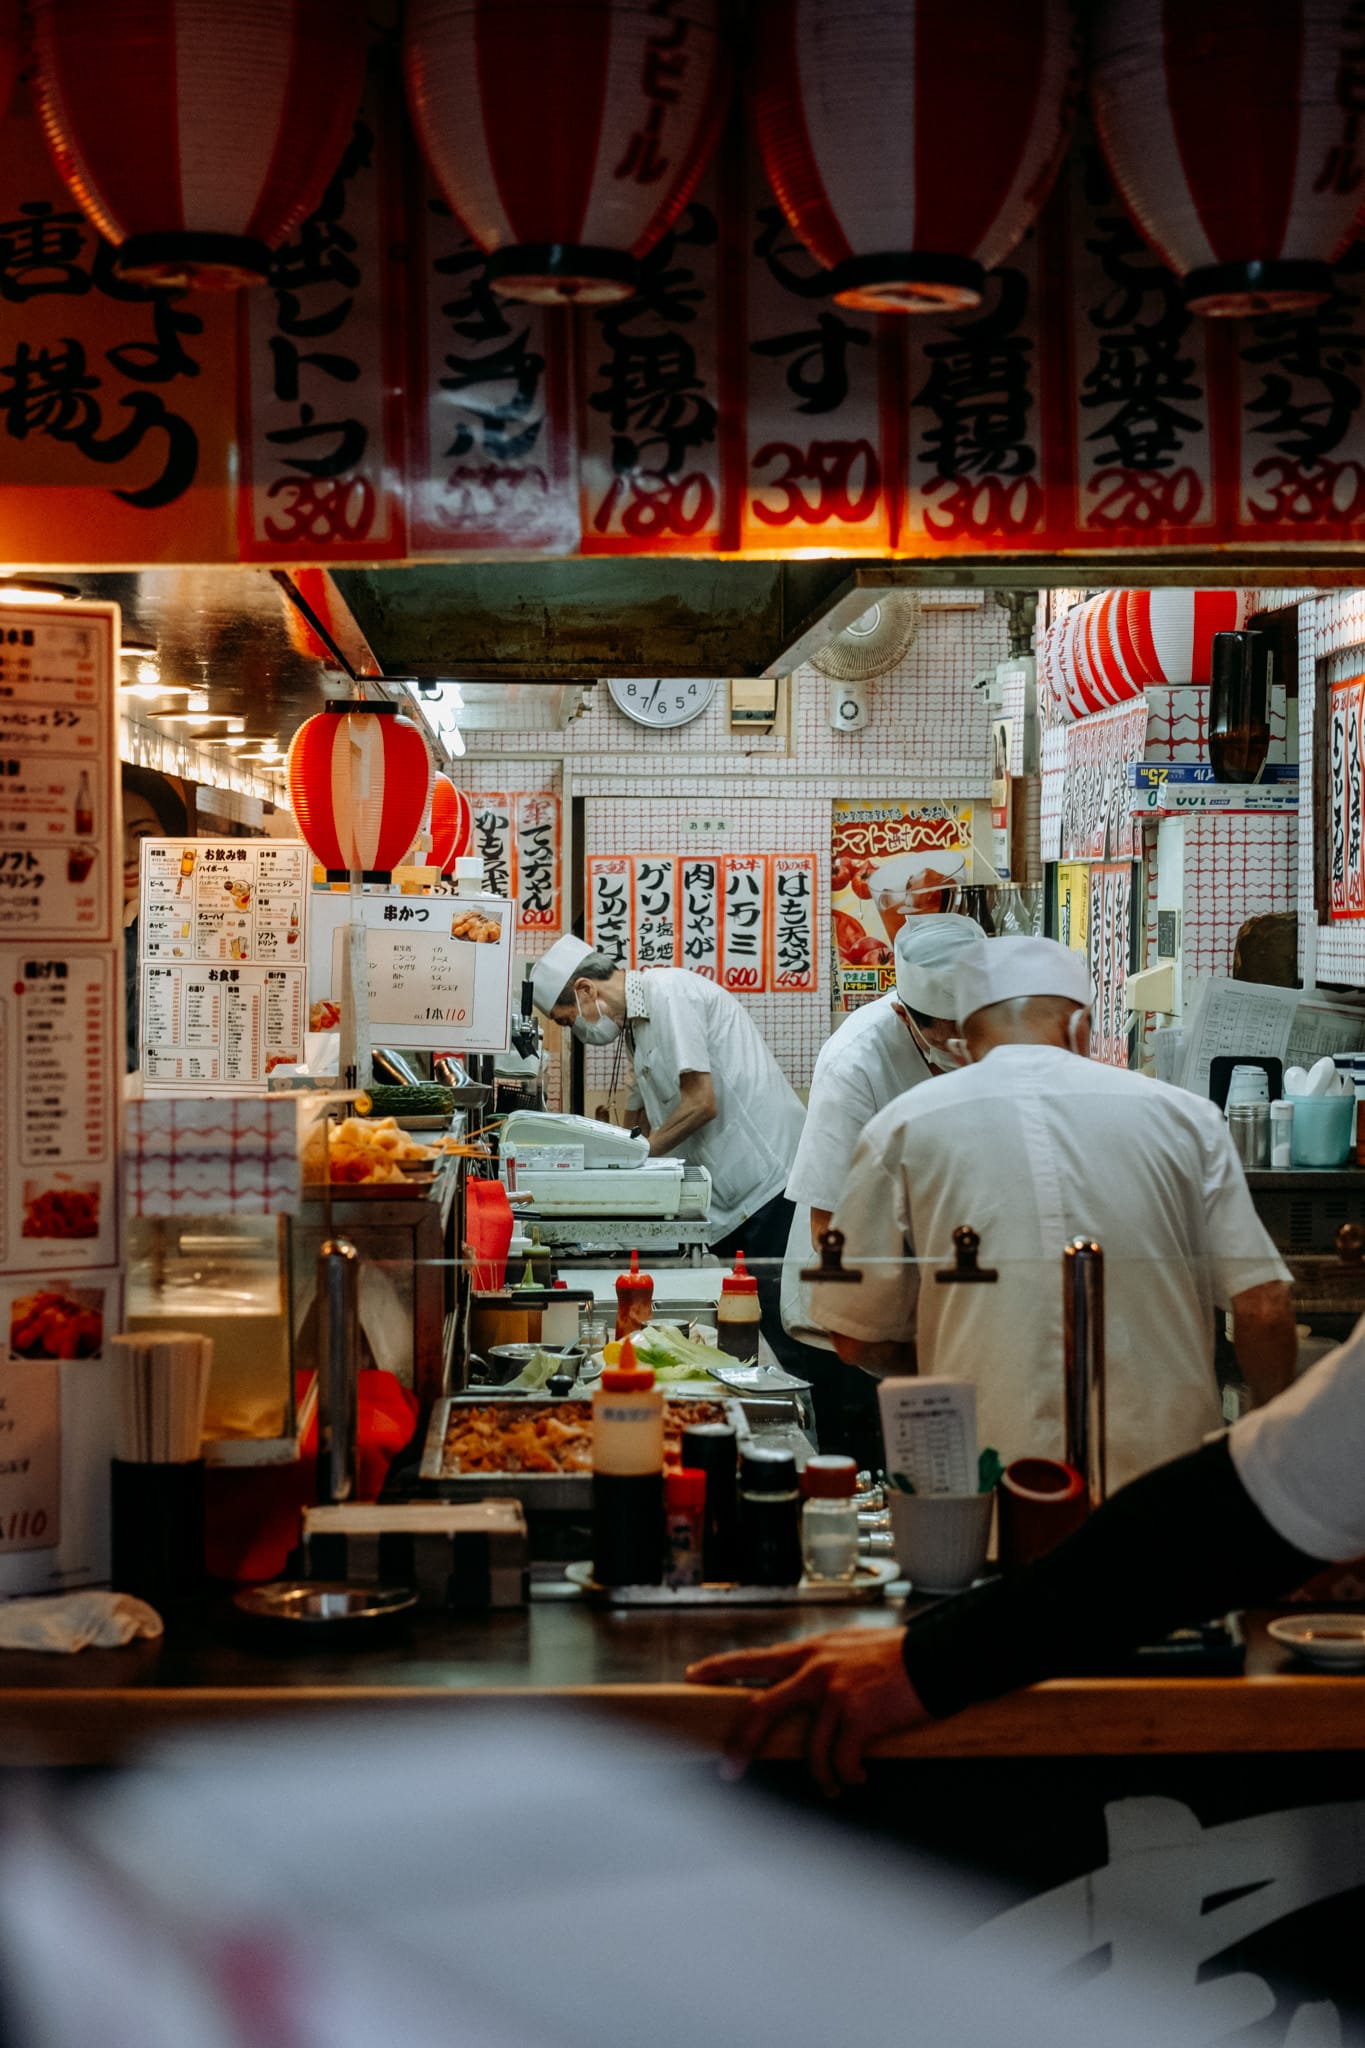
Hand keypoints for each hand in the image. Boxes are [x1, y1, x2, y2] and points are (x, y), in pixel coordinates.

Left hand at [686, 1628, 928, 1797]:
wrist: (935, 1655)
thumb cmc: (894, 1654)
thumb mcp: (845, 1647)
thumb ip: (818, 1664)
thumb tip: (798, 1683)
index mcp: (809, 1652)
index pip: (753, 1659)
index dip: (720, 1668)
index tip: (693, 1677)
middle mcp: (816, 1670)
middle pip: (762, 1708)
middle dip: (742, 1743)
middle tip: (729, 1770)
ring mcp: (836, 1694)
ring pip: (810, 1750)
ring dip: (820, 1778)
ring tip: (832, 1786)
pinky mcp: (860, 1717)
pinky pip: (843, 1762)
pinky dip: (848, 1777)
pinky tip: (859, 1777)